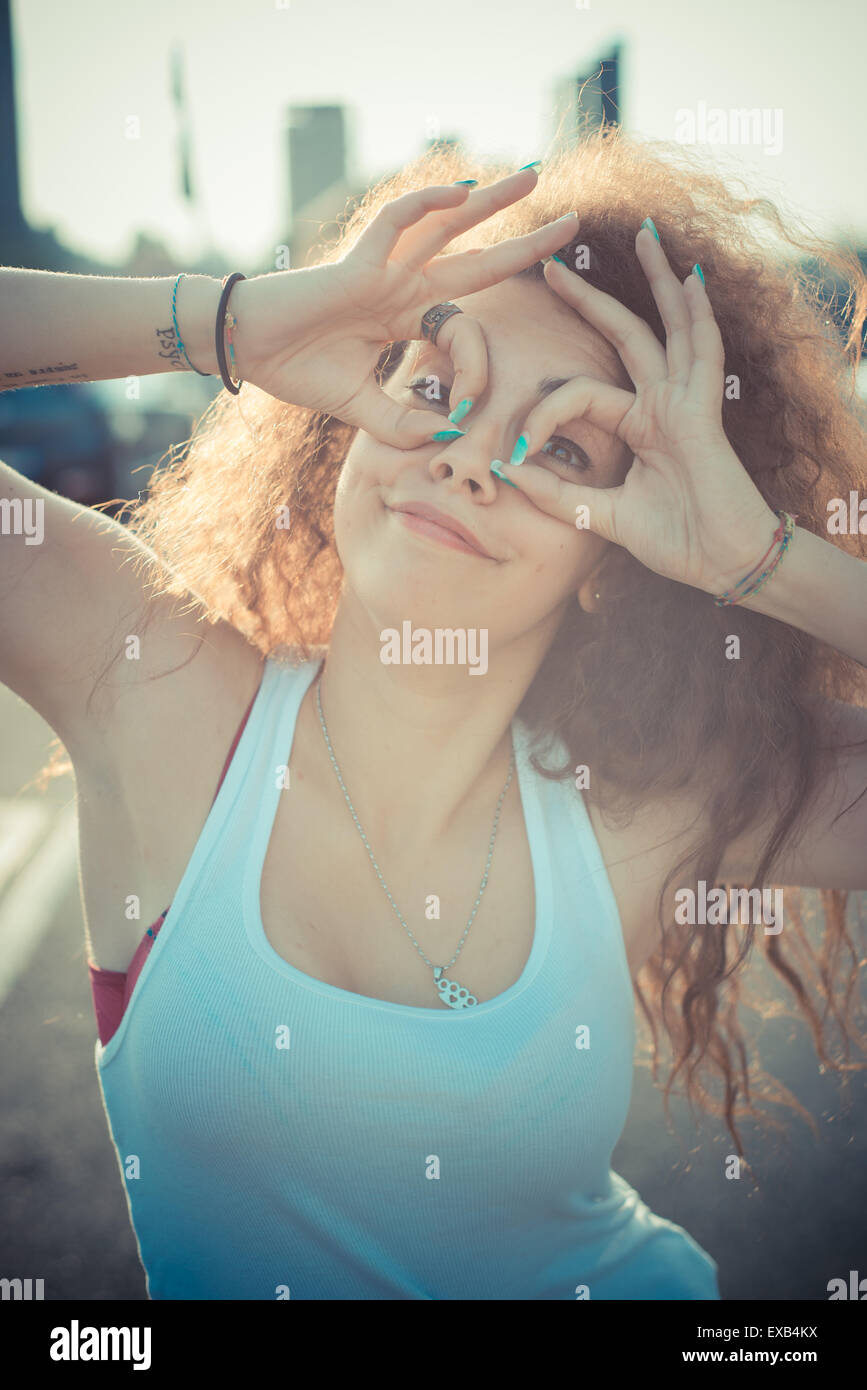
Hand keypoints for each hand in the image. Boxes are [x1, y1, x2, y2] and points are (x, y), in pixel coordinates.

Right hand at [227, 173, 578, 449]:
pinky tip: (458, 189)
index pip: (464, 328)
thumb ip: (404, 423)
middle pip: (475, 256)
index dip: (476, 367)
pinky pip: (397, 224)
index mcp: (405, 317)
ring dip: (490, 203)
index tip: (470, 406)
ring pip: (447, 226)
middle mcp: (402, 286)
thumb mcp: (362, 410)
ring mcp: (383, 270)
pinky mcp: (358, 264)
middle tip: (572, 224)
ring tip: (532, 178)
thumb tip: (449, 435)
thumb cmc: (297, 371)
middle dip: (522, 241)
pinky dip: (426, 204)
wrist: (247, 352)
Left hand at [492, 227, 778, 594]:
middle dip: (590, 298)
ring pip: (668, 328)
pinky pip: (702, 354)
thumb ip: (560, 496)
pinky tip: (691, 280)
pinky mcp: (703, 413)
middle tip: (551, 265)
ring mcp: (686, 403)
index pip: (581, 394)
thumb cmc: (677, 541)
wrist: (723, 563)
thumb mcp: (602, 516)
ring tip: (645, 235)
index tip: (515, 454)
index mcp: (641, 425)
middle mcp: (663, 405)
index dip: (544, 416)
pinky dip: (698, 317)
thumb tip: (509, 474)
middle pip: (626, 335)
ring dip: (657, 281)